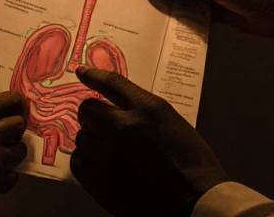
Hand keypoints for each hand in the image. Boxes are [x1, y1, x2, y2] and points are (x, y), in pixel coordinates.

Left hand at [71, 66, 228, 216]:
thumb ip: (144, 114)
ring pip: (81, 137)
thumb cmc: (193, 165)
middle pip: (88, 108)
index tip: (82, 72)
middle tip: (100, 125)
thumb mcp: (173, 124)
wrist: (195, 202)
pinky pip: (78, 162)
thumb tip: (117, 110)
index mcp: (148, 109)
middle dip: (92, 114)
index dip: (94, 76)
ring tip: (108, 151)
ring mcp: (110, 155)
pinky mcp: (101, 181)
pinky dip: (85, 161)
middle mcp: (124, 127)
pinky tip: (99, 166)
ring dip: (91, 140)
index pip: (112, 83)